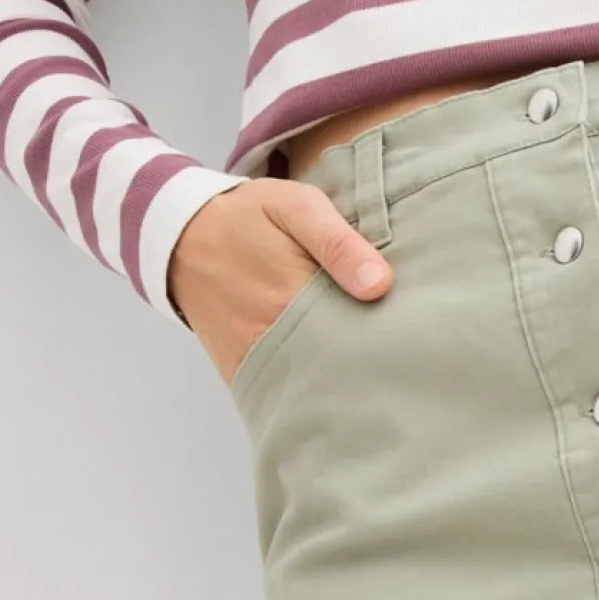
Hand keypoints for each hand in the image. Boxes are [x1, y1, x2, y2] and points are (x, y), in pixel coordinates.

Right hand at [169, 180, 393, 386]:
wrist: (182, 236)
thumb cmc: (250, 216)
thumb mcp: (297, 207)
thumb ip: (339, 242)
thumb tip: (381, 285)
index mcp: (292, 297)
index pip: (359, 334)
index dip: (391, 339)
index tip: (416, 339)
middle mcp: (273, 339)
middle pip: (340, 368)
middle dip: (373, 366)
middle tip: (406, 359)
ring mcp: (255, 360)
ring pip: (313, 386)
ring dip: (344, 382)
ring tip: (379, 375)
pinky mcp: (242, 372)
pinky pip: (283, 392)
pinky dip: (310, 392)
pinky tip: (337, 383)